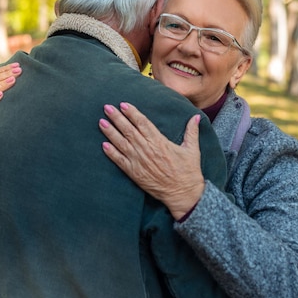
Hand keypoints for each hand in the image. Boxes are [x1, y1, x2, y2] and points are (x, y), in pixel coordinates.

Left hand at [99, 102, 204, 219]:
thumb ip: (191, 131)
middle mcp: (147, 150)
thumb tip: (196, 117)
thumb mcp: (192, 149)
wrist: (183, 193)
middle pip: (129, 130)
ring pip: (121, 143)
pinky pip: (120, 161)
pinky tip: (103, 145)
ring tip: (101, 122)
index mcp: (159, 142)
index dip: (132, 113)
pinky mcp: (135, 173)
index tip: (123, 104)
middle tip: (107, 107)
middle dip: (117, 118)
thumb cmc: (188, 172)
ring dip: (110, 132)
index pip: (143, 123)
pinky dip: (111, 153)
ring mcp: (139, 162)